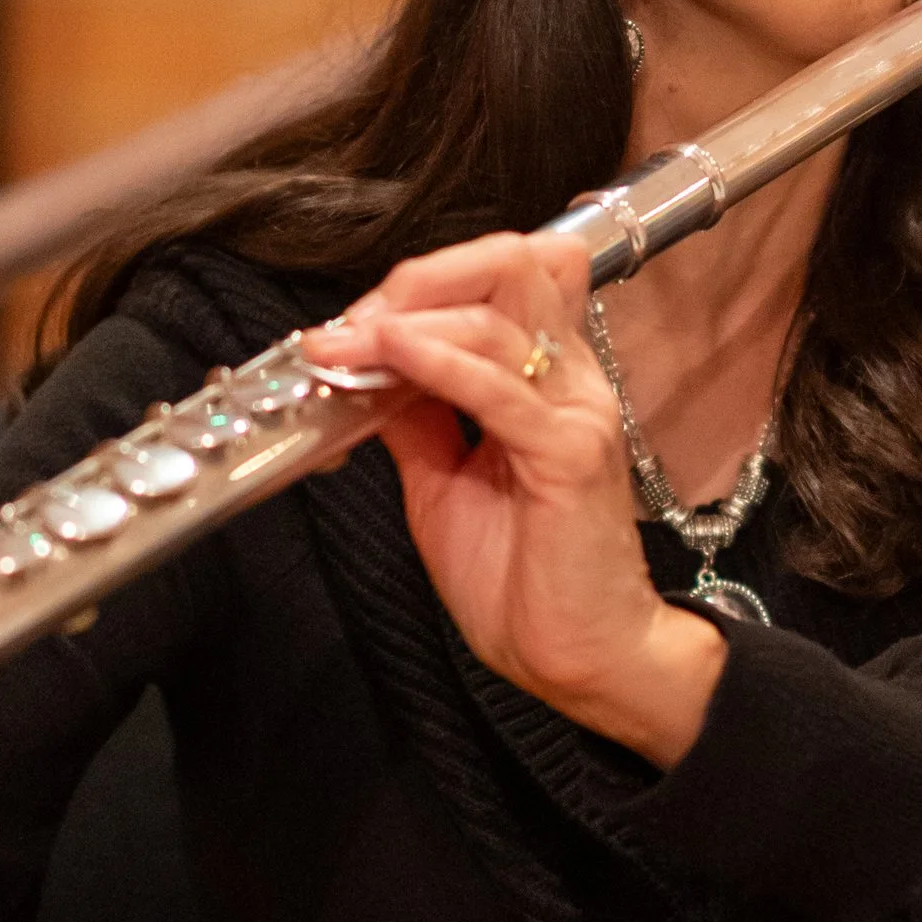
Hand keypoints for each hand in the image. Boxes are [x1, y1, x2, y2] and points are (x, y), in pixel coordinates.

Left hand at [305, 230, 723, 766]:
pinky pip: (499, 387)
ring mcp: (575, 411)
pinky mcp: (569, 455)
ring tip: (345, 344)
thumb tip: (361, 371)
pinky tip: (388, 358)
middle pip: (511, 262)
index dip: (423, 281)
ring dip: (407, 318)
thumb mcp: (441, 481)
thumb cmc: (522, 580)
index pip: (501, 274)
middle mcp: (570, 380)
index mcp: (546, 379)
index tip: (350, 324)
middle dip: (419, 276)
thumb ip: (413, 419)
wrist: (576, 658)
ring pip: (499, 311)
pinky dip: (435, 361)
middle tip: (352, 321)